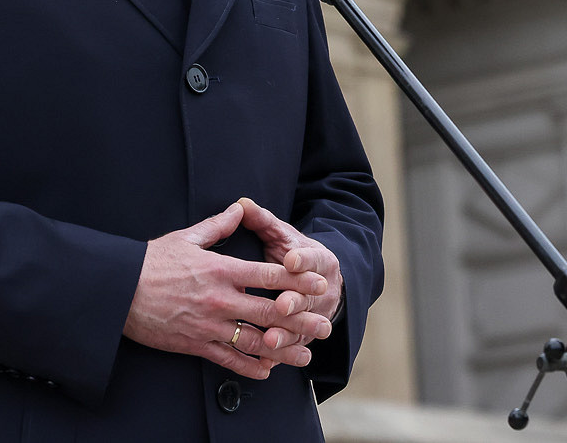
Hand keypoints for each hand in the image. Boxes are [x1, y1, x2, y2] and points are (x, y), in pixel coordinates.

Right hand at [122, 201, 332, 378]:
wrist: (119, 292)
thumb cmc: (151, 261)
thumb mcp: (186, 238)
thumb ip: (218, 226)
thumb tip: (239, 209)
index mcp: (221, 269)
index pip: (269, 276)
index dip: (297, 280)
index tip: (319, 283)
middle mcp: (220, 299)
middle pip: (270, 311)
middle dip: (300, 319)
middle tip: (323, 325)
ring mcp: (209, 325)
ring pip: (255, 341)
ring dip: (283, 349)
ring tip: (304, 355)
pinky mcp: (195, 344)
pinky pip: (229, 360)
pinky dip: (250, 367)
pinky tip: (267, 370)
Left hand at [235, 197, 344, 357]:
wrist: (323, 284)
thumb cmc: (294, 255)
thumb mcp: (284, 236)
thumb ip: (264, 221)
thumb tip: (242, 203)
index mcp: (320, 260)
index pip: (312, 257)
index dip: (302, 259)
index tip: (290, 259)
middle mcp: (322, 289)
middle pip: (308, 296)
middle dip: (295, 301)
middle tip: (281, 305)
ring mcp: (315, 315)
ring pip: (301, 326)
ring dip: (287, 334)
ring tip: (270, 340)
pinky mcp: (304, 336)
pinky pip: (292, 347)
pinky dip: (280, 356)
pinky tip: (265, 363)